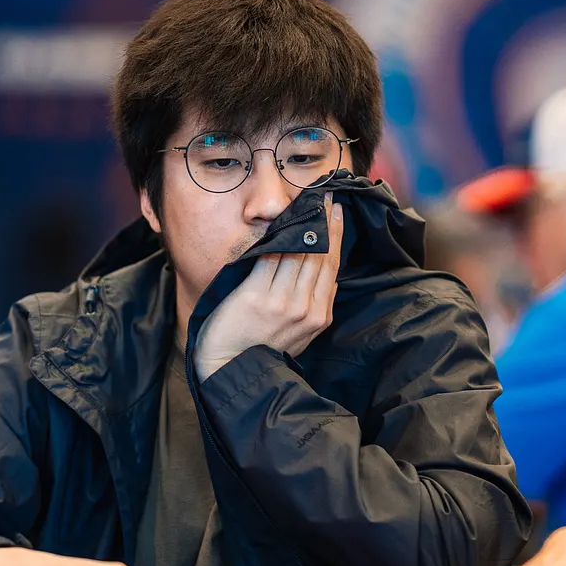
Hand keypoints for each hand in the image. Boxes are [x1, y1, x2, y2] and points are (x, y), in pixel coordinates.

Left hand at [195, 193, 343, 380]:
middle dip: (325, 221)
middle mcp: (305, 308)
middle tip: (326, 195)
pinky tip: (281, 221)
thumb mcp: (298, 333)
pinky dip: (277, 238)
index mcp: (318, 316)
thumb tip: (317, 272)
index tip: (336, 212)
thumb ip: (309, 305)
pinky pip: (271, 258)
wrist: (229, 369)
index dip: (336, 235)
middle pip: (319, 255)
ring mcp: (281, 302)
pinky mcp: (257, 296)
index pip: (331, 267)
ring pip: (299, 253)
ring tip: (307, 201)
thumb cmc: (259, 349)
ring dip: (304, 223)